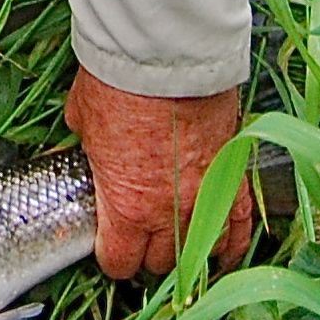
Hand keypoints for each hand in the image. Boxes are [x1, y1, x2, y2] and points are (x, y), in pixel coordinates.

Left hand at [63, 67, 251, 279]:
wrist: (168, 56)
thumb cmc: (121, 84)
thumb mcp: (82, 122)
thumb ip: (85, 150)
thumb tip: (79, 151)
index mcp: (126, 206)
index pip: (119, 262)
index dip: (111, 257)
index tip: (109, 246)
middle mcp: (169, 213)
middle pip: (162, 263)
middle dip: (147, 255)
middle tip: (140, 240)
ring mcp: (206, 198)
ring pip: (201, 251)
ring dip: (187, 252)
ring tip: (178, 249)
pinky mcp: (234, 179)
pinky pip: (239, 228)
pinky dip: (232, 244)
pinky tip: (225, 254)